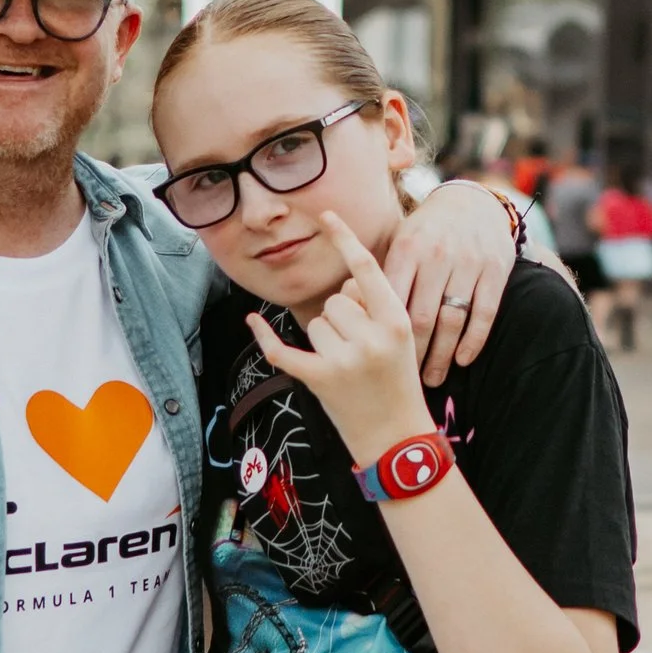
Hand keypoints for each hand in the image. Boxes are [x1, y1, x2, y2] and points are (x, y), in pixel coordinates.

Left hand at [249, 216, 435, 467]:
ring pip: (315, 322)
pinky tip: (252, 319)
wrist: (397, 438)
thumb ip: (374, 306)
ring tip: (347, 366)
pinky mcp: (320, 380)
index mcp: (397, 322)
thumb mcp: (399, 340)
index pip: (367, 269)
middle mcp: (372, 338)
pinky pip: (283, 349)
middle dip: (341, 319)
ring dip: (324, 340)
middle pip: (336, 300)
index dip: (345, 239)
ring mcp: (345, 360)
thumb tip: (347, 284)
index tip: (326, 214)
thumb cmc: (397, 383)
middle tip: (360, 351)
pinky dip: (265, 337)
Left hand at [379, 172, 513, 378]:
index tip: (373, 358)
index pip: (389, 299)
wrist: (472, 203)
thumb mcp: (399, 243)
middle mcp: (436, 255)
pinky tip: (462, 360)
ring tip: (432, 379)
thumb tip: (349, 314)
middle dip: (412, 353)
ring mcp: (467, 263)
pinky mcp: (495, 271)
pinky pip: (484, 313)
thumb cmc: (425, 232)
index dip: (382, 333)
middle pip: (420, 316)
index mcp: (406, 248)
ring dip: (442, 355)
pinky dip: (473, 341)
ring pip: (451, 320)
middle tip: (404, 379)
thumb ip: (379, 276)